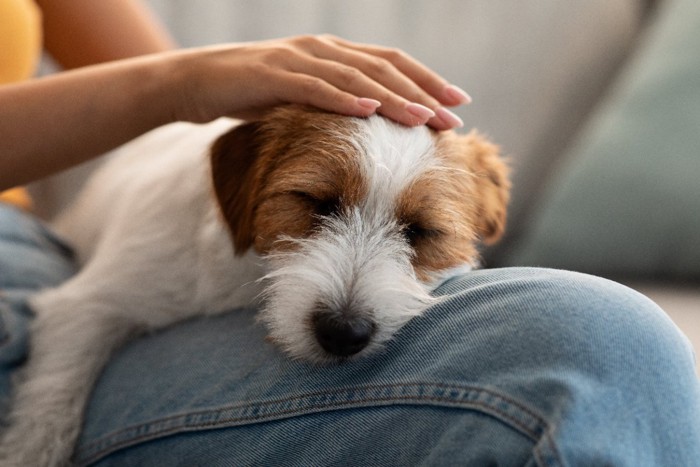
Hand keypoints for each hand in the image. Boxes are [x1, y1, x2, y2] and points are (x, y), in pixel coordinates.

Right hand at [167, 35, 470, 129]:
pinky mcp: (271, 75)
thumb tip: (367, 125)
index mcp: (332, 53)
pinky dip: (342, 99)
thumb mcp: (299, 98)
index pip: (390, 64)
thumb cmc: (249, 93)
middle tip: (454, 116)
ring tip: (424, 118)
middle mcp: (321, 49)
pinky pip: (313, 87)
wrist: (193, 81)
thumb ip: (332, 103)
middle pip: (382, 68)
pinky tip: (369, 111)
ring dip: (392, 98)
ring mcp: (297, 59)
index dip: (426, 80)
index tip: (457, 103)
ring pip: (355, 77)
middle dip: (422, 92)